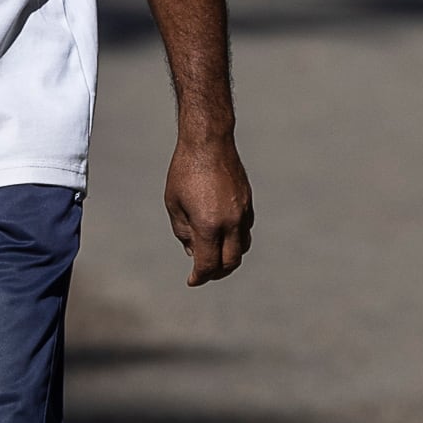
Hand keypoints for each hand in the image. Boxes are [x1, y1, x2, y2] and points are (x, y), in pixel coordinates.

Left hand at [168, 135, 255, 285]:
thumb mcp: (174, 204)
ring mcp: (243, 212)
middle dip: (216, 273)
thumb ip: (183, 232)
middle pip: (230, 262)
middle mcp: (230, 222)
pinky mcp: (248, 202)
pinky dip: (235, 239)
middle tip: (204, 274)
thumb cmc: (185, 172)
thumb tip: (194, 253)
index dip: (199, 277)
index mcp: (208, 225)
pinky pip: (246, 229)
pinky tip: (222, 234)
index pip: (208, 264)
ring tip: (214, 257)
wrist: (209, 141)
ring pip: (242, 247)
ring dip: (229, 257)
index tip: (191, 281)